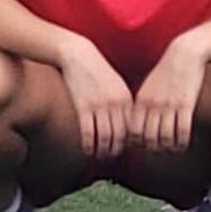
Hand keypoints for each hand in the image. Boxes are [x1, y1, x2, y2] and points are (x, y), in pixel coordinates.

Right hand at [53, 38, 133, 157]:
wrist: (78, 55)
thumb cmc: (96, 70)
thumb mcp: (116, 84)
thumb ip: (122, 103)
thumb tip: (125, 125)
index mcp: (126, 98)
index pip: (133, 127)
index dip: (129, 141)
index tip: (124, 147)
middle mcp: (115, 103)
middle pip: (121, 135)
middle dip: (117, 149)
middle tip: (112, 156)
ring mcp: (99, 105)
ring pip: (105, 137)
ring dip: (103, 150)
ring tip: (100, 155)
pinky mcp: (83, 106)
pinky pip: (89, 133)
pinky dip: (89, 145)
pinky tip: (88, 150)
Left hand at [131, 46, 207, 154]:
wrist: (184, 54)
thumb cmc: (167, 71)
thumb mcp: (149, 86)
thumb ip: (143, 104)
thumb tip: (139, 124)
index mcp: (141, 100)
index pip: (133, 129)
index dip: (137, 142)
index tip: (144, 145)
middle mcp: (152, 104)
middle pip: (147, 137)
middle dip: (153, 148)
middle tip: (159, 150)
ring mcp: (169, 104)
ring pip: (164, 137)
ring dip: (168, 148)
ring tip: (172, 149)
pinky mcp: (185, 104)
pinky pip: (182, 131)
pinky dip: (182, 142)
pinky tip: (183, 144)